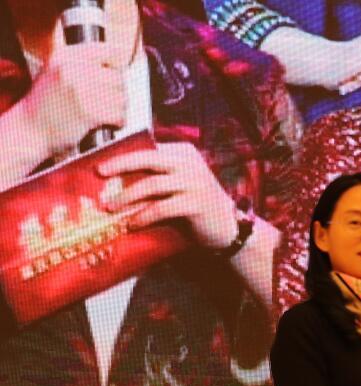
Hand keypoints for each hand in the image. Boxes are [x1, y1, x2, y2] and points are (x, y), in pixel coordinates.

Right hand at [19, 43, 124, 155]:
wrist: (29, 130)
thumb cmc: (46, 103)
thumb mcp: (56, 71)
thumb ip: (83, 62)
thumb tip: (121, 62)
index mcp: (66, 55)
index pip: (110, 52)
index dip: (115, 67)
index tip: (110, 78)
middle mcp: (72, 69)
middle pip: (118, 78)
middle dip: (117, 93)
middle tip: (106, 103)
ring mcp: (80, 90)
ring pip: (121, 98)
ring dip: (118, 109)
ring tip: (104, 113)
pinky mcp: (88, 112)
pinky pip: (119, 115)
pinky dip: (117, 122)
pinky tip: (106, 123)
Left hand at [97, 142, 238, 249]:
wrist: (228, 227)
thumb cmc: (197, 206)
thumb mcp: (179, 183)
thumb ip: (157, 175)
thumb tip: (116, 178)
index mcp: (184, 153)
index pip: (149, 149)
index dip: (123, 155)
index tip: (101, 163)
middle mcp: (190, 163)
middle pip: (148, 158)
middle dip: (120, 165)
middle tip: (99, 173)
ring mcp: (194, 183)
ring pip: (151, 184)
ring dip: (127, 196)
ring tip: (111, 207)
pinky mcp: (195, 203)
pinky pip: (161, 207)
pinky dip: (143, 216)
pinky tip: (132, 223)